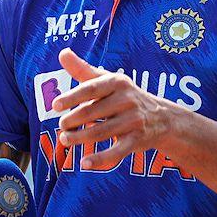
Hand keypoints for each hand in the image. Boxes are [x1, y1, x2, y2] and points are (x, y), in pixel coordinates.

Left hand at [53, 48, 177, 169]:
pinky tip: (84, 163)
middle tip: (61, 126)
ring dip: (80, 138)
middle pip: (93, 112)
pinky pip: (117, 151)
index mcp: (118, 83)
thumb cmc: (125, 96)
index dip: (72, 97)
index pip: (91, 89)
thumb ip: (83, 69)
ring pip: (101, 132)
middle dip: (73, 120)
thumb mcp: (108, 80)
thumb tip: (62, 52)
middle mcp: (127, 100)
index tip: (55, 105)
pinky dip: (100, 159)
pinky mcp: (137, 140)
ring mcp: (133, 121)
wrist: (161, 118)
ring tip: (64, 140)